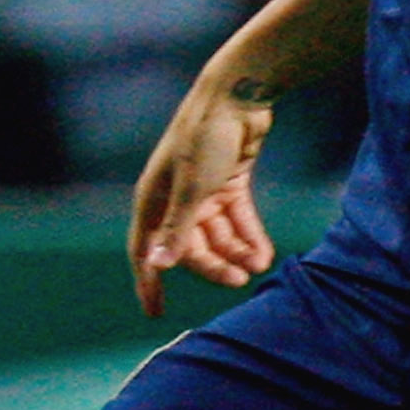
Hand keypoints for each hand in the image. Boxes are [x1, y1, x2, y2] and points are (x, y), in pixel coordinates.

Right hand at [128, 73, 278, 317]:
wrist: (239, 95)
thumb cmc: (207, 137)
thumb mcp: (193, 187)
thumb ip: (178, 228)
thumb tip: (156, 265)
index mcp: (154, 198)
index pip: (145, 250)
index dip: (148, 282)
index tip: (155, 313)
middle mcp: (174, 198)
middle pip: (190, 247)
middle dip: (213, 266)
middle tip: (239, 281)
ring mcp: (203, 191)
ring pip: (217, 236)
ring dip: (236, 253)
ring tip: (258, 266)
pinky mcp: (228, 183)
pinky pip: (237, 220)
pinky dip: (248, 237)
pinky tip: (264, 254)